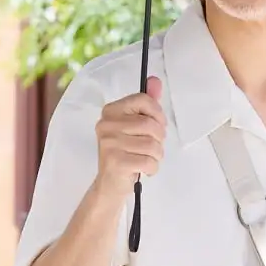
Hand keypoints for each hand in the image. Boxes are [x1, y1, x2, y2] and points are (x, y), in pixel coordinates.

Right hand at [93, 76, 165, 199]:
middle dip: (159, 138)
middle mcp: (106, 125)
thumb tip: (155, 80)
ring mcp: (109, 144)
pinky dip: (152, 168)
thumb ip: (145, 103)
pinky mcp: (116, 162)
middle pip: (150, 124)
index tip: (157, 124)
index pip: (142, 99)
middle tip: (151, 147)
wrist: (109, 184)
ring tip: (146, 158)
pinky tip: (143, 169)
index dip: (157, 113)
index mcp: (110, 111)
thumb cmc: (126, 152)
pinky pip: (149, 161)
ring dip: (156, 155)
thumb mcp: (135, 125)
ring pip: (152, 144)